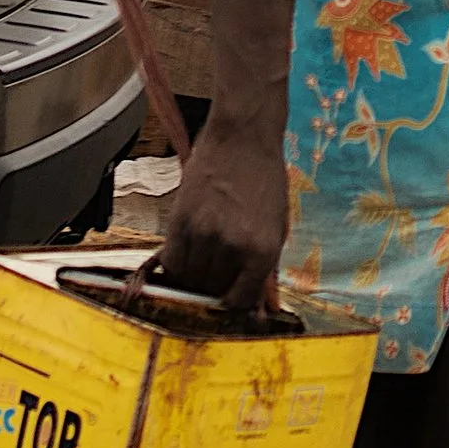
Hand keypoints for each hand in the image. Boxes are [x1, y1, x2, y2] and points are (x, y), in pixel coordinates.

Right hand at [157, 114, 288, 312]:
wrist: (243, 137)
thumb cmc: (265, 180)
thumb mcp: (277, 226)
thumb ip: (265, 268)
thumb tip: (260, 309)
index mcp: (262, 249)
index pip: (240, 301)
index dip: (234, 304)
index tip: (230, 299)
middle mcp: (232, 245)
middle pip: (212, 291)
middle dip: (216, 288)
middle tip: (219, 273)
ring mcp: (203, 232)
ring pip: (189, 279)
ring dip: (195, 276)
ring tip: (207, 257)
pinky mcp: (180, 219)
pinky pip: (171, 260)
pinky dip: (177, 263)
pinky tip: (189, 251)